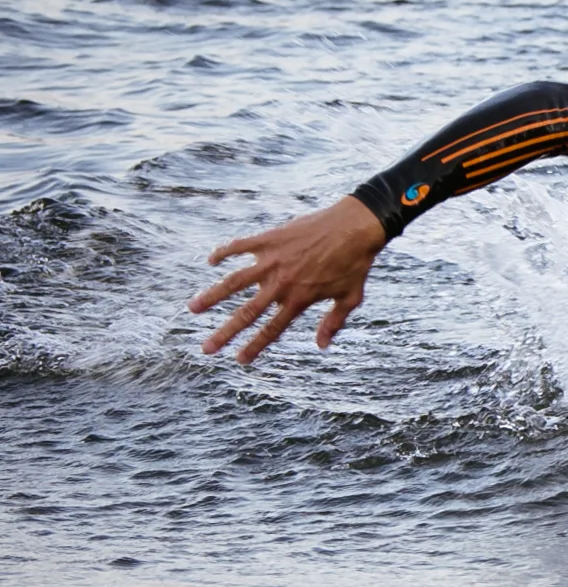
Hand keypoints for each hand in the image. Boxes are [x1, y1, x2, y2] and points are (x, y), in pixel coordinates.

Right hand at [188, 196, 386, 363]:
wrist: (356, 226)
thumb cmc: (356, 264)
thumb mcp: (350, 298)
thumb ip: (333, 322)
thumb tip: (321, 346)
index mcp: (299, 299)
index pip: (271, 330)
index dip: (254, 347)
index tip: (238, 360)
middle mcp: (281, 283)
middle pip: (246, 313)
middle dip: (224, 333)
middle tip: (205, 348)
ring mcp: (272, 260)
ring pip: (234, 281)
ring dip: (211, 296)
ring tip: (192, 308)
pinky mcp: (269, 239)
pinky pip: (240, 246)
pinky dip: (224, 252)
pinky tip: (211, 261)